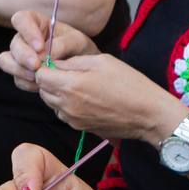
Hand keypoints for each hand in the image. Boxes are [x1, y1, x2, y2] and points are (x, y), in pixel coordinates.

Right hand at [0, 8, 102, 91]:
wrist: (83, 68)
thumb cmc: (79, 48)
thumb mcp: (77, 41)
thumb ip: (63, 44)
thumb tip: (44, 55)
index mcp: (36, 23)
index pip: (21, 19)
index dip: (26, 31)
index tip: (39, 46)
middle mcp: (25, 38)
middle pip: (14, 44)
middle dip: (23, 56)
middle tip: (36, 66)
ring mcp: (21, 57)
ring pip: (6, 61)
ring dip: (19, 70)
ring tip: (37, 77)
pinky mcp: (22, 73)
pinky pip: (17, 78)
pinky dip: (27, 83)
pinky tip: (41, 85)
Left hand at [36, 55, 187, 141]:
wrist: (148, 114)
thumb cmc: (130, 84)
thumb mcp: (102, 61)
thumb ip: (74, 62)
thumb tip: (56, 63)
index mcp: (70, 86)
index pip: (40, 75)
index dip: (46, 66)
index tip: (57, 62)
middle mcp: (67, 105)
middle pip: (42, 90)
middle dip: (49, 80)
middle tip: (67, 72)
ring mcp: (73, 119)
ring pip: (51, 103)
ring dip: (57, 93)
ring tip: (78, 85)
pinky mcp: (80, 128)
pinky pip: (63, 114)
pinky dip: (66, 105)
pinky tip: (84, 98)